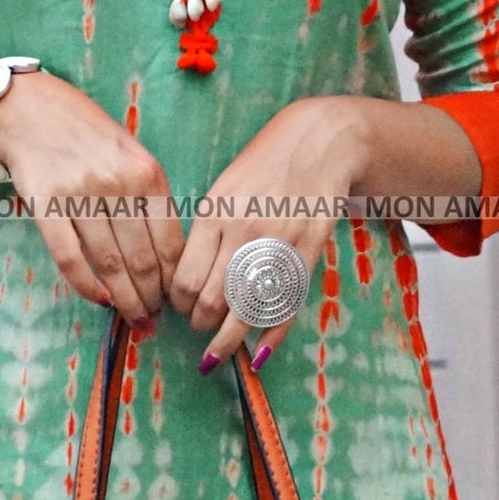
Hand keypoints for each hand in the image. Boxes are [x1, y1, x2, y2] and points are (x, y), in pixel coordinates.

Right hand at [0, 72, 184, 323]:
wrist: (30, 111)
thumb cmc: (87, 137)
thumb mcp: (132, 157)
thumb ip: (150, 199)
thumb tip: (169, 257)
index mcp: (147, 175)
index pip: (170, 243)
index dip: (174, 280)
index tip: (175, 300)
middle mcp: (117, 185)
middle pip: (142, 260)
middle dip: (151, 298)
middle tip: (153, 317)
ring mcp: (80, 195)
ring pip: (110, 264)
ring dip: (124, 300)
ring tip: (133, 318)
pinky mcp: (45, 206)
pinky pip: (71, 259)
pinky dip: (88, 286)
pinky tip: (100, 300)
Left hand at [170, 98, 368, 371]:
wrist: (320, 143)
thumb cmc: (264, 166)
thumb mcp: (223, 189)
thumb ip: (205, 234)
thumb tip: (185, 281)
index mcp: (214, 215)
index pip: (184, 279)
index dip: (177, 303)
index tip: (179, 307)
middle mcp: (244, 233)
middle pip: (211, 301)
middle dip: (199, 324)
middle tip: (198, 327)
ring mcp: (279, 246)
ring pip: (246, 311)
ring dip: (227, 340)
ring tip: (217, 352)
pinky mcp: (308, 254)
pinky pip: (285, 307)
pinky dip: (271, 337)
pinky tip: (258, 355)